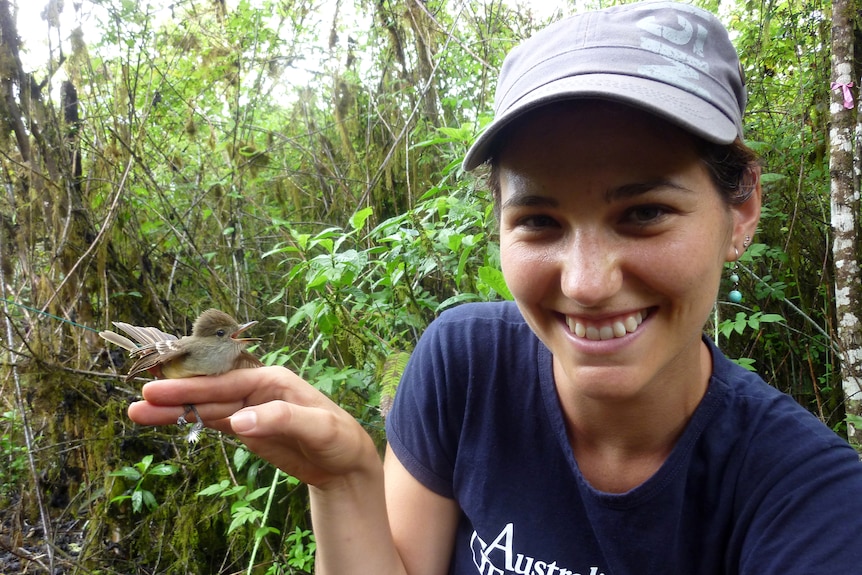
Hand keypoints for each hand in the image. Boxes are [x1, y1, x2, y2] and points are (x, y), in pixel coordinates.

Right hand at [127, 366, 378, 487]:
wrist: (345, 464)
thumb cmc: (339, 439)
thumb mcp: (319, 428)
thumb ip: (281, 420)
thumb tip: (239, 421)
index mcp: (273, 379)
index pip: (225, 383)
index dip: (193, 387)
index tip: (161, 390)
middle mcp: (257, 389)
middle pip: (208, 391)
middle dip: (173, 395)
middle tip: (137, 401)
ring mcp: (249, 408)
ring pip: (204, 407)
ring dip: (173, 410)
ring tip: (137, 413)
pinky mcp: (247, 427)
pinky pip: (212, 420)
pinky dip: (188, 419)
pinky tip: (164, 419)